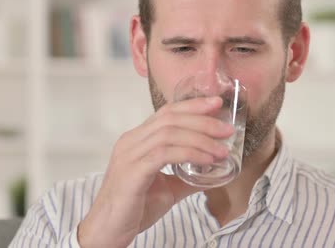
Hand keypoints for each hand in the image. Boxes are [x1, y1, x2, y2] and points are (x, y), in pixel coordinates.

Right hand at [77, 96, 233, 247]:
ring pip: (169, 133)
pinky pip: (165, 154)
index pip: (166, 113)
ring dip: (201, 139)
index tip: (216, 104)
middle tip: (227, 129)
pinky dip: (190, 154)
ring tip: (222, 150)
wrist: (107, 231)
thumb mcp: (166, 188)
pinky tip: (207, 160)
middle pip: (170, 119)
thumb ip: (186, 176)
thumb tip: (213, 172)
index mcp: (136, 140)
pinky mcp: (133, 171)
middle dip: (202, 120)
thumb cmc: (134, 209)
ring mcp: (129, 155)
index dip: (192, 105)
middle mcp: (131, 142)